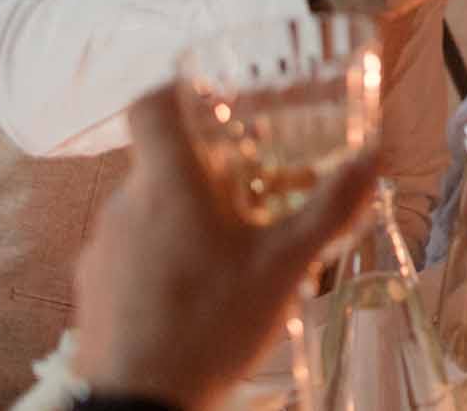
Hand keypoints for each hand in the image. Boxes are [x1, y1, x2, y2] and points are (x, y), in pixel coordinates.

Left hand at [73, 86, 377, 410]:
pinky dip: (164, 252)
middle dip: (209, 167)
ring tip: (235, 245)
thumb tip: (373, 157)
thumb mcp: (285, 266)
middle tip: (256, 184)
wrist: (140, 408)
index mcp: (167, 186)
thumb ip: (329, 208)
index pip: (151, 105)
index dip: (178, 88)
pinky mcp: (93, 289)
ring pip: (148, 208)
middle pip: (161, 161)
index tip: (214, 94)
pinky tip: (200, 286)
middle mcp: (124, 206)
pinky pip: (131, 250)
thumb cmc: (211, 325)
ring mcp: (102, 249)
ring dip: (188, 213)